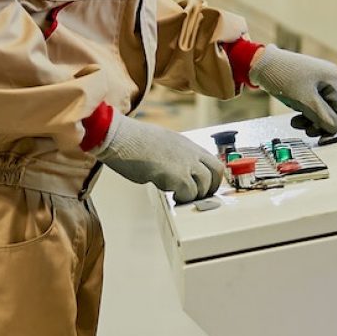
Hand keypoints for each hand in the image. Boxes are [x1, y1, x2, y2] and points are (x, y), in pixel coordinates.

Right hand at [93, 115, 226, 204]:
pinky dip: (183, 198)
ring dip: (195, 195)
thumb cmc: (132, 141)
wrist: (120, 137)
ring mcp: (185, 163)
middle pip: (216, 172)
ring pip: (205, 185)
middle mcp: (190, 152)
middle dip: (211, 187)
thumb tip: (174, 169)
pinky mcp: (177, 176)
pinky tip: (173, 197)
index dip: (212, 176)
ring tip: (181, 197)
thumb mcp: (161, 142)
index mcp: (186, 143)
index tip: (206, 185)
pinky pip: (190, 193)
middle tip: (199, 196)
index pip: (212, 160)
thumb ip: (173, 155)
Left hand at [250, 46, 336, 137]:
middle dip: (317, 121)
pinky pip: (310, 103)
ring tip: (295, 122)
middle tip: (304, 130)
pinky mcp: (306, 84)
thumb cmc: (283, 77)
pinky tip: (294, 114)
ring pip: (319, 108)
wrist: (260, 64)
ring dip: (308, 118)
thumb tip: (335, 129)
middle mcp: (328, 78)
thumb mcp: (305, 101)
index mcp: (333, 79)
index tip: (317, 136)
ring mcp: (317, 81)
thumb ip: (322, 117)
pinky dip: (303, 111)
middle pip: (329, 110)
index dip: (329, 124)